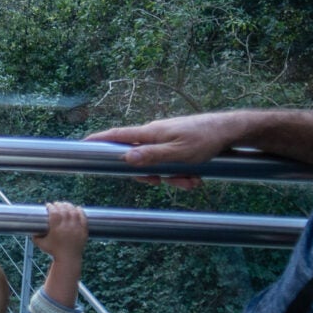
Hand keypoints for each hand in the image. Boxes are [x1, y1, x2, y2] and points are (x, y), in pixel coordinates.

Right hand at [34, 200, 86, 264]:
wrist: (68, 259)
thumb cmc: (53, 251)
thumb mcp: (41, 244)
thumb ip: (34, 236)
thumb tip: (30, 228)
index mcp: (56, 229)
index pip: (54, 213)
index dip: (51, 207)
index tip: (48, 205)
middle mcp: (67, 227)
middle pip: (64, 210)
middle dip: (59, 205)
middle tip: (55, 204)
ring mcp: (76, 229)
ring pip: (73, 212)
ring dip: (68, 206)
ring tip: (64, 204)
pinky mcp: (83, 231)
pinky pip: (83, 218)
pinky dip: (80, 211)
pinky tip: (76, 208)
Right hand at [84, 111, 251, 186]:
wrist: (229, 130)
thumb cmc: (204, 139)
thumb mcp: (178, 153)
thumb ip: (151, 156)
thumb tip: (126, 158)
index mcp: (150, 133)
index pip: (118, 136)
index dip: (99, 141)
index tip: (82, 144)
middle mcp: (155, 135)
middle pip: (139, 159)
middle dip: (152, 175)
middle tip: (166, 181)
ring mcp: (166, 140)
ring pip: (159, 165)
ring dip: (173, 177)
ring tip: (192, 179)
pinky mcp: (177, 145)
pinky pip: (172, 164)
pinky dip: (182, 173)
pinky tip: (196, 176)